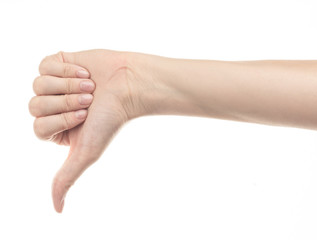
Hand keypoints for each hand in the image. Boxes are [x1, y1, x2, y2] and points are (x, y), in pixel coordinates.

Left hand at [30, 50, 156, 212]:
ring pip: (38, 84)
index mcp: (57, 129)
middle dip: (65, 101)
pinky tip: (85, 73)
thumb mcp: (87, 152)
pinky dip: (66, 68)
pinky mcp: (59, 63)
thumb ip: (66, 178)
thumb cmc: (112, 119)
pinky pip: (45, 64)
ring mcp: (55, 85)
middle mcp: (53, 107)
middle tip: (90, 100)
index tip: (86, 115)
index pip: (38, 126)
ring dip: (67, 85)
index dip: (61, 118)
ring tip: (90, 86)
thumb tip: (57, 211)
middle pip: (35, 105)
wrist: (129, 85)